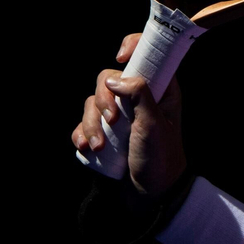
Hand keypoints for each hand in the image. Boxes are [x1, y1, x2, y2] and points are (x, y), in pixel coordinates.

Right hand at [72, 33, 188, 201]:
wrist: (151, 195)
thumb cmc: (161, 158)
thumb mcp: (154, 124)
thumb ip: (139, 96)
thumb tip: (115, 76)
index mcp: (160, 90)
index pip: (146, 56)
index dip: (132, 48)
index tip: (120, 57)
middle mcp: (139, 98)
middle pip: (108, 79)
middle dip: (103, 100)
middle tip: (112, 122)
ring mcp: (120, 115)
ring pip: (92, 102)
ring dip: (90, 123)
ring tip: (100, 146)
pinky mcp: (105, 133)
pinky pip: (83, 123)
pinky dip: (82, 134)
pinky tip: (88, 148)